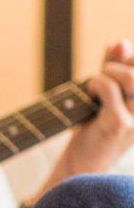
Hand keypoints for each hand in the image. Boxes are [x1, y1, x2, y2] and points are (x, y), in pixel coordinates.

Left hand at [56, 40, 133, 178]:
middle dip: (120, 63)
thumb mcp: (105, 98)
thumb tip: (120, 41)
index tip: (115, 57)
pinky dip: (95, 83)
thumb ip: (114, 70)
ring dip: (108, 71)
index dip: (131, 58)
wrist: (79, 167)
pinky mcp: (120, 125)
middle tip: (103, 72)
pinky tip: (88, 94)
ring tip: (95, 83)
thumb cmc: (93, 131)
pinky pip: (108, 88)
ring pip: (131, 77)